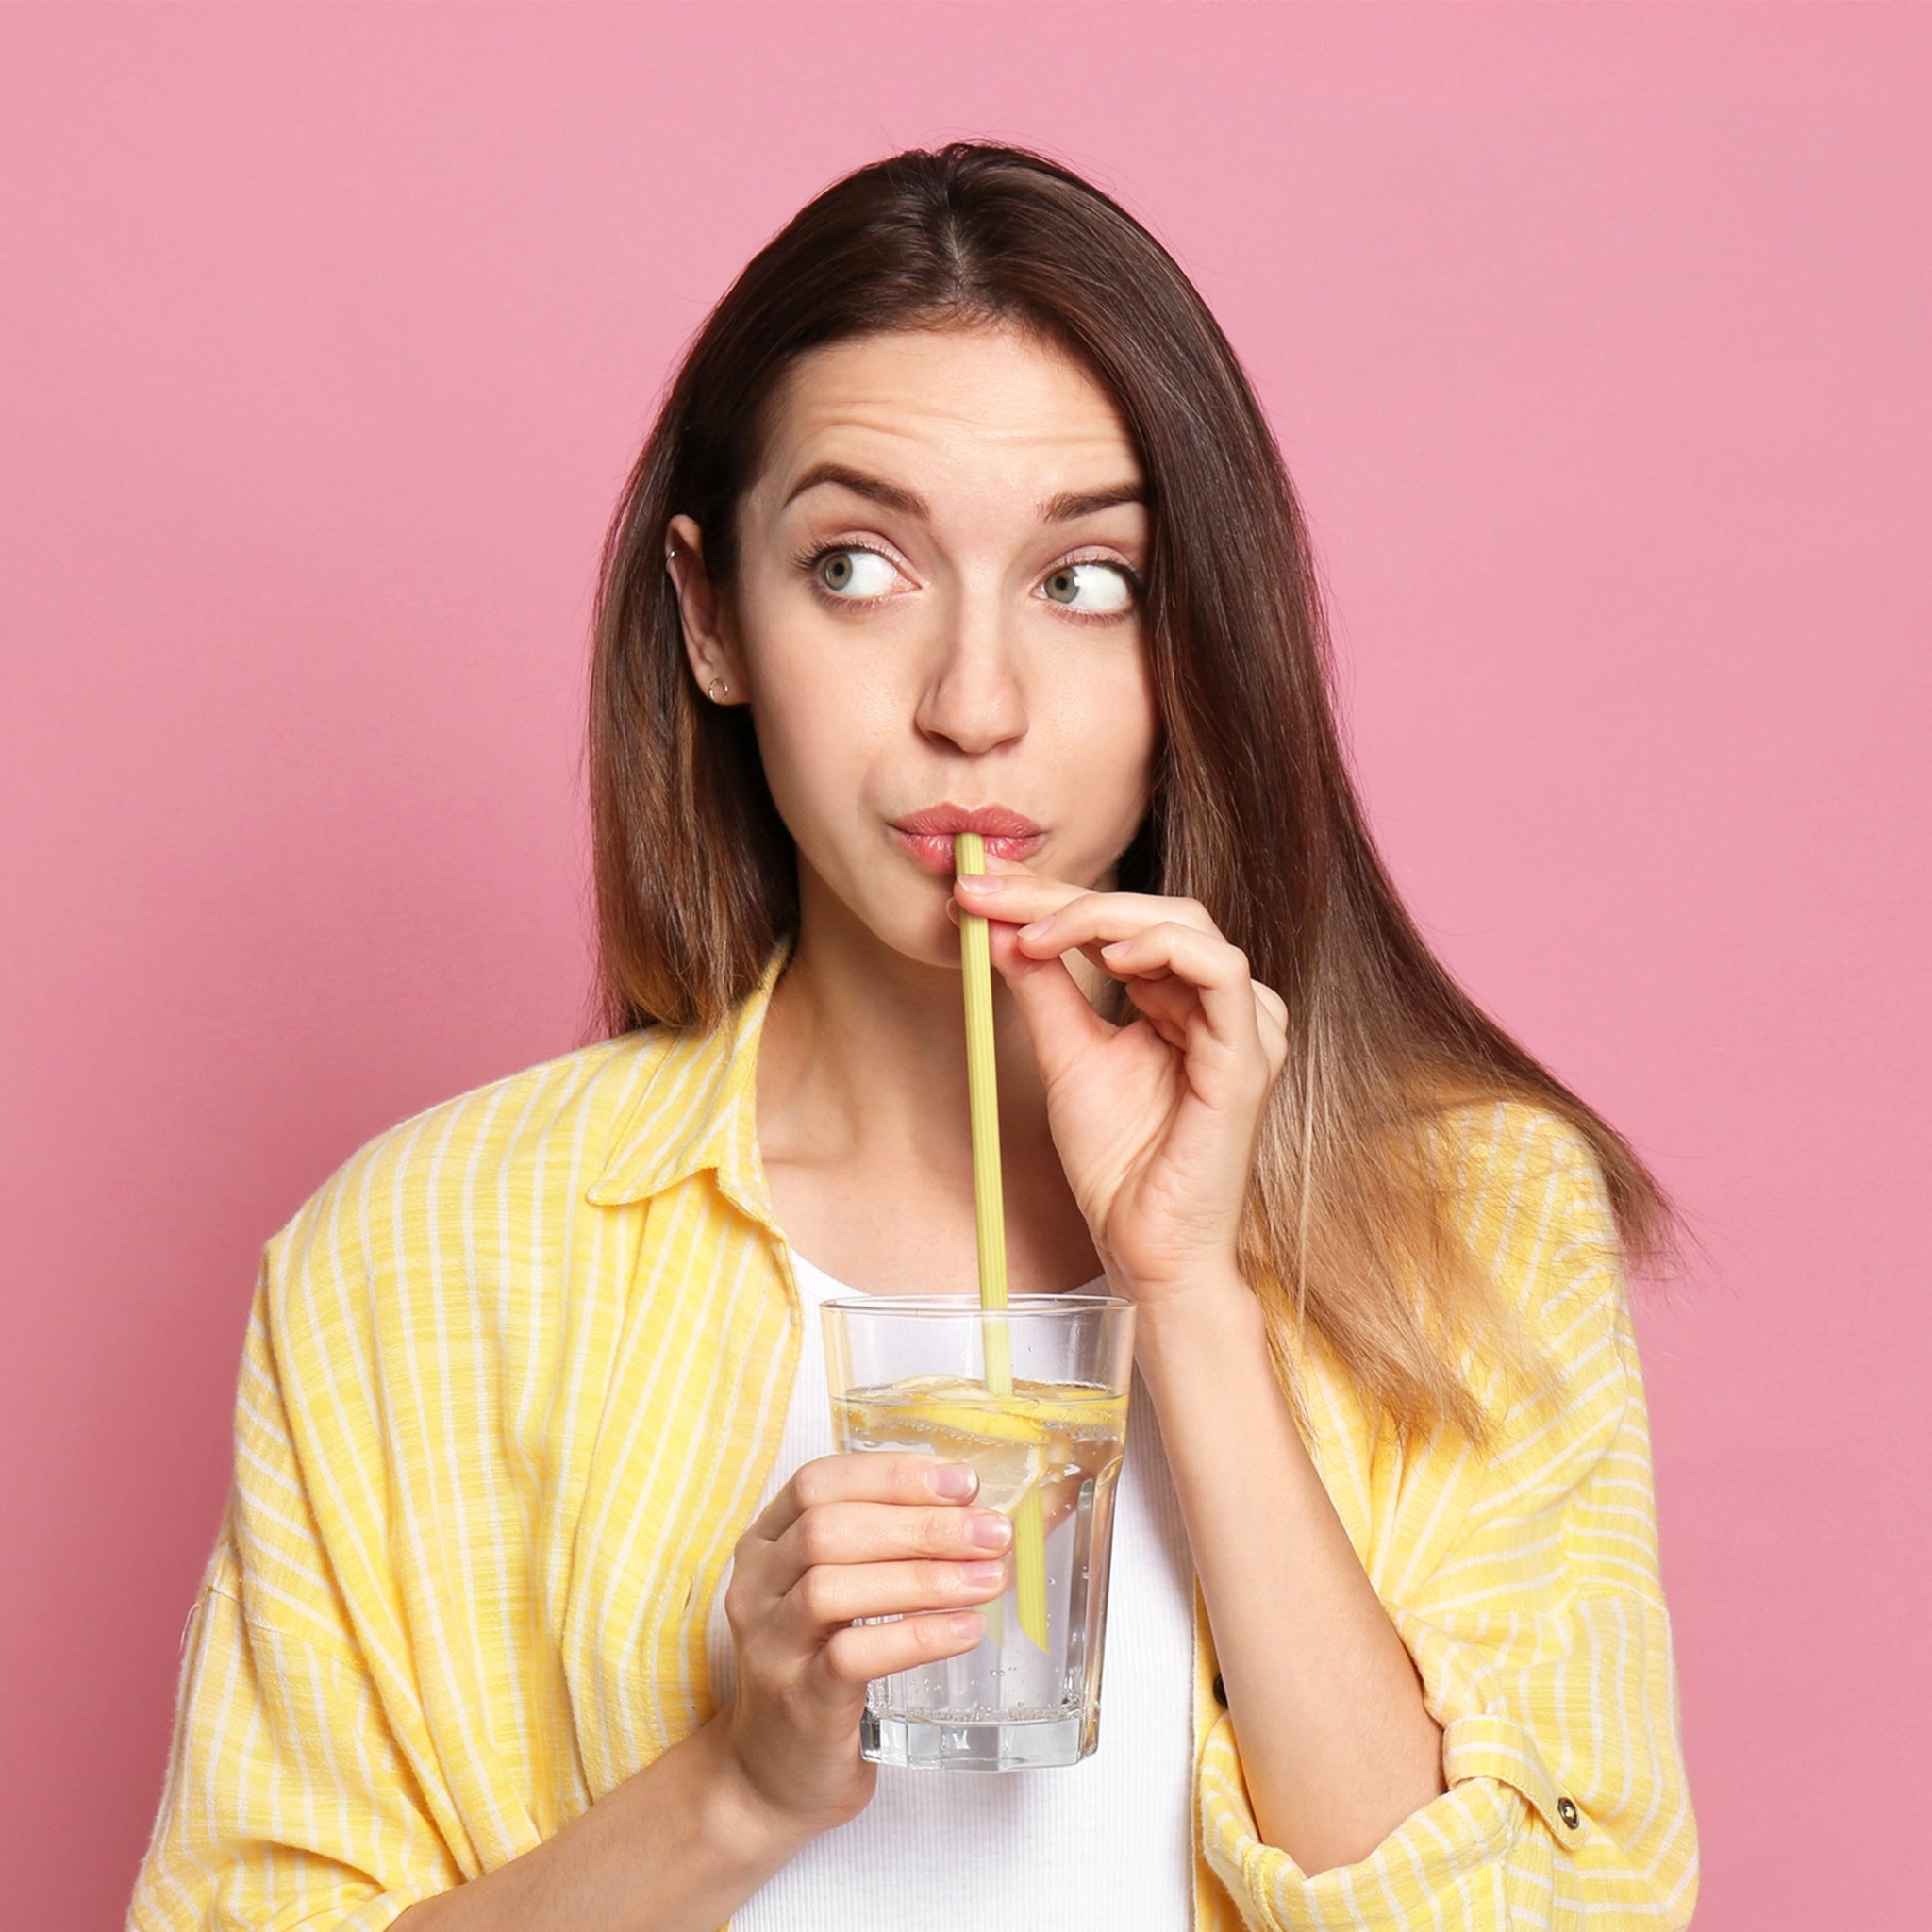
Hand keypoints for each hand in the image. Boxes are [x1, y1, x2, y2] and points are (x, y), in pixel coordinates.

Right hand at [716, 1452, 1011, 1837]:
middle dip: (920, 1524)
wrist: (774, 1778)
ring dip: (922, 1577)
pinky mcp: (798, 1703)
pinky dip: (914, 1637)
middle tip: (991, 1532)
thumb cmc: (823, 1668)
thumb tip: (997, 1513)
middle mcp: (757, 1587)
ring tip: (989, 1579)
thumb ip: (896, 1549)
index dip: (891, 1474)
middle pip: (828, 1529)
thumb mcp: (845, 1596)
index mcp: (767, 1543)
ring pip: (832, 1589)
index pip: (819, 1482)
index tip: (962, 1482)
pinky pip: (851, 1658)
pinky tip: (965, 1630)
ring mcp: (771, 1647)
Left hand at [954, 861, 1287, 1306]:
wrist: (1144, 1248)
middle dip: (1061, 894)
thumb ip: (1042, 987)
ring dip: (1102, 915)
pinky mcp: (1247, 1058)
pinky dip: (1164, 949)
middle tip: (987, 892)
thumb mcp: (1065, 1054)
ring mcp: (1240, 1027)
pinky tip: (1111, 957)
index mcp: (1182, 997)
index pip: (1121, 920)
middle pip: (1150, 910)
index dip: (1048, 895)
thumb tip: (996, 925)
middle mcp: (1219, 1003)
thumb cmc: (1119, 1163)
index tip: (977, 887)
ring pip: (1184, 925)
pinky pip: (1221, 974)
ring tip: (1034, 932)